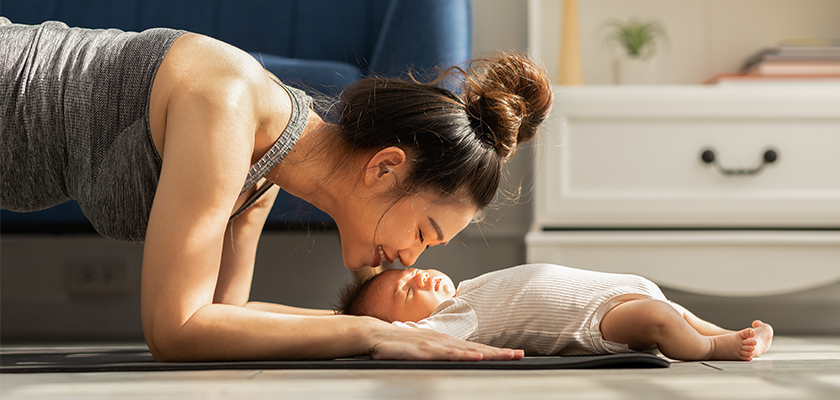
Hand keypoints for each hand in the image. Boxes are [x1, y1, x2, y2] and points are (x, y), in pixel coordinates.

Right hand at [367, 321, 523, 360]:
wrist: (375, 334)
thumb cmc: (397, 343)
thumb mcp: (422, 349)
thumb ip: (438, 353)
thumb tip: (453, 359)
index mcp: (445, 341)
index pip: (475, 347)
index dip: (496, 351)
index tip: (514, 353)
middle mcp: (444, 341)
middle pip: (477, 347)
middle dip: (500, 352)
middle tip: (521, 354)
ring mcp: (435, 344)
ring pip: (467, 350)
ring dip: (488, 352)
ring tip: (507, 356)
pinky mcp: (424, 349)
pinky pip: (447, 353)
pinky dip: (463, 354)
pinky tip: (476, 356)